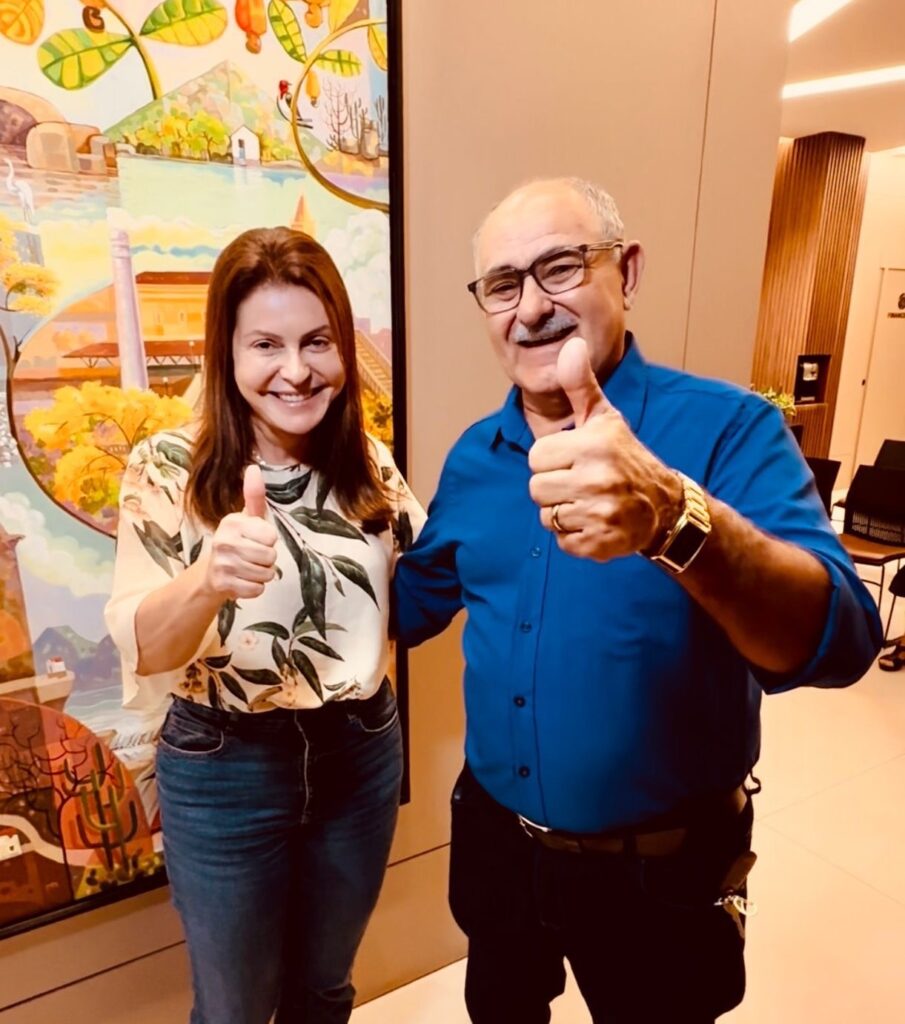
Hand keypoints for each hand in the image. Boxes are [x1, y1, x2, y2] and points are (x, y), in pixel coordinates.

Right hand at [205, 464, 278, 598]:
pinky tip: (242, 580)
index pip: (271, 537)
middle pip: (271, 557)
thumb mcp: (247, 518)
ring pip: (266, 574)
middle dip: (267, 560)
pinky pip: (257, 589)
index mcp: (232, 522)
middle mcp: (224, 541)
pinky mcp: (222, 584)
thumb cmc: (238, 541)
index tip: (256, 540)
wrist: (212, 572)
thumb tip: (254, 467)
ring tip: (248, 568)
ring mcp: (222, 563)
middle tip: (252, 557)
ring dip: (262, 575)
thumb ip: (254, 496)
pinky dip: (254, 588)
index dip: (268, 541)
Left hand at [527, 337, 682, 560]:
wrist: (664, 507)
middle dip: (554, 487)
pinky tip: (595, 522)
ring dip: (563, 512)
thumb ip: (580, 385)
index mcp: (594, 446)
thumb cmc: (625, 457)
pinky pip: (562, 542)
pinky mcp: (601, 543)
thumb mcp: (604, 418)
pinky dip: (574, 536)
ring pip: (547, 516)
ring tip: (588, 502)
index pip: (536, 457)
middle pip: (536, 489)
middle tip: (582, 482)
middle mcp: (598, 480)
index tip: (575, 459)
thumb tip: (571, 346)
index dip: (552, 459)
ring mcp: (600, 514)